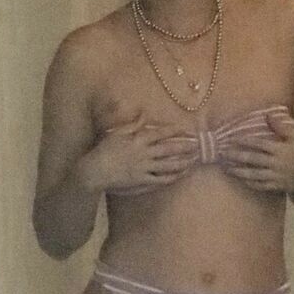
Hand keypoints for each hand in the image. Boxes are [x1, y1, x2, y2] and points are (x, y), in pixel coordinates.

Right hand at [80, 112, 197, 194]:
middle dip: (185, 146)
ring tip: (194, 160)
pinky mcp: (142, 181)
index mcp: (138, 139)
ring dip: (183, 162)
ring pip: (168, 165)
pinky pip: (160, 179)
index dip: (175, 131)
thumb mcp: (118, 132)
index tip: (187, 129)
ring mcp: (144, 168)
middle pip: (169, 149)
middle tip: (198, 144)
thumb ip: (133, 123)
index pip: (161, 133)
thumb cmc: (104, 150)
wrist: (95, 171)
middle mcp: (144, 153)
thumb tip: (144, 112)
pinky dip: (172, 177)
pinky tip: (181, 174)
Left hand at [217, 108, 293, 194]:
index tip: (232, 139)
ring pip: (254, 175)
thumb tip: (268, 115)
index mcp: (281, 149)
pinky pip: (260, 185)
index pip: (259, 144)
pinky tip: (240, 178)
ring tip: (226, 168)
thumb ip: (282, 126)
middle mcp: (277, 164)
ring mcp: (276, 177)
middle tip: (222, 153)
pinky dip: (249, 182)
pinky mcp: (277, 187)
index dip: (245, 141)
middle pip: (253, 160)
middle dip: (236, 156)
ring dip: (238, 171)